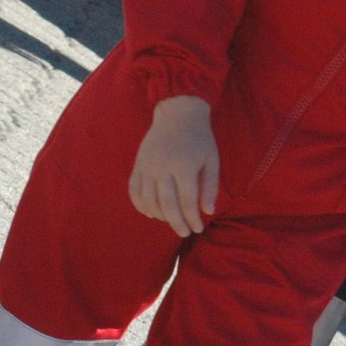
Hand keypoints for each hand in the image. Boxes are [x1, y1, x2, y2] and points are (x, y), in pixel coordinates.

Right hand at [129, 96, 219, 236]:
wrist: (178, 113)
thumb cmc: (199, 138)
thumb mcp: (211, 159)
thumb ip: (210, 186)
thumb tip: (208, 212)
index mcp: (185, 166)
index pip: (188, 201)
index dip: (192, 218)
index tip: (198, 229)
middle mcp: (163, 167)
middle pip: (167, 204)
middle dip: (176, 223)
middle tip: (185, 233)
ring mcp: (148, 166)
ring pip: (149, 200)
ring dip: (159, 216)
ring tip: (170, 221)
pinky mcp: (138, 164)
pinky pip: (134, 190)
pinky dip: (140, 205)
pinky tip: (150, 212)